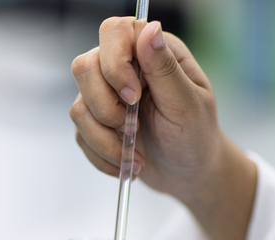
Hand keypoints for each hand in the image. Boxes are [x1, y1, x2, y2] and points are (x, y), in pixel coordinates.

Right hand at [71, 17, 225, 201]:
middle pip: (84, 68)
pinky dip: (104, 156)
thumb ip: (164, 68)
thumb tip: (149, 29)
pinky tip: (128, 162)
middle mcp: (123, 68)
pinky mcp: (95, 123)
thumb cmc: (195, 136)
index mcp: (150, 53)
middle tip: (134, 128)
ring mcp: (104, 96)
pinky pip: (80, 135)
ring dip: (105, 140)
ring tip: (134, 155)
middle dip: (106, 108)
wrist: (187, 174)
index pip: (114, 32)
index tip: (134, 98)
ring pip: (78, 108)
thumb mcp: (187, 104)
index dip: (114, 64)